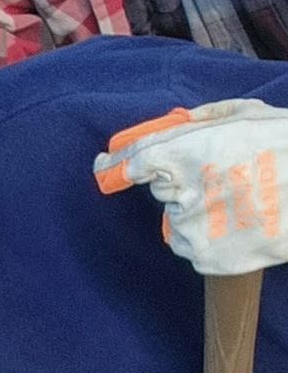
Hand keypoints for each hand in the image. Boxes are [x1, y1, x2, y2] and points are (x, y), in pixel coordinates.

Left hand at [95, 99, 287, 273]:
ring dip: (197, 213)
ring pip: (175, 222)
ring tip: (240, 202)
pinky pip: (191, 247)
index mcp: (185, 153)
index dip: (115, 166)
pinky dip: (208, 239)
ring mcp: (192, 229)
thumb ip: (198, 121)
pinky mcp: (204, 257)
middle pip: (161, 191)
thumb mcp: (244, 115)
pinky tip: (240, 225)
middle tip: (224, 178)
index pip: (134, 162)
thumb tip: (169, 125)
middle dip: (181, 184)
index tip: (104, 169)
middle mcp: (181, 192)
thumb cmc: (284, 144)